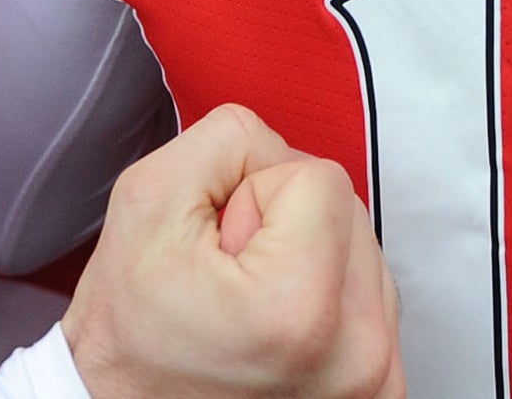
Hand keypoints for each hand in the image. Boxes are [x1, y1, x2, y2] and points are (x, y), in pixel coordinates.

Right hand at [62, 105, 403, 398]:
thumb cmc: (129, 336)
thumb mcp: (147, 199)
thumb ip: (229, 137)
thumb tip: (279, 145)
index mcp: (300, 306)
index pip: (319, 176)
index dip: (253, 197)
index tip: (219, 252)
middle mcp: (356, 355)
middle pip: (348, 211)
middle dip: (288, 227)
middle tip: (229, 282)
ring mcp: (374, 383)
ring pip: (362, 251)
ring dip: (311, 262)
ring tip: (251, 310)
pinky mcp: (382, 394)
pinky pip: (371, 299)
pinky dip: (329, 301)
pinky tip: (279, 332)